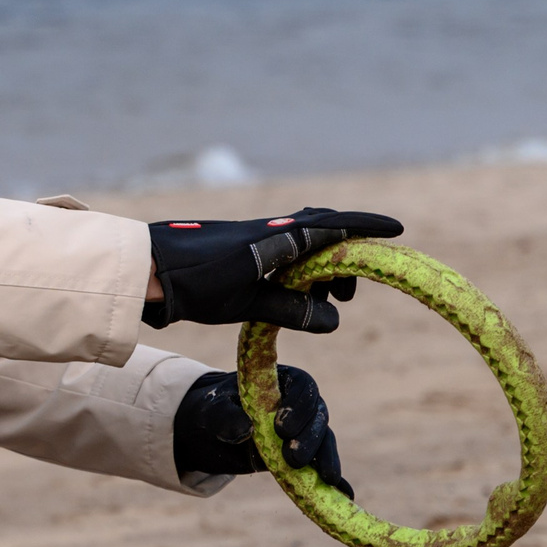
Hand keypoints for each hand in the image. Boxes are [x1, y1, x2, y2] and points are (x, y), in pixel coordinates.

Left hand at [142, 206, 402, 332]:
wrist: (149, 269)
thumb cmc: (195, 285)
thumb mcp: (246, 304)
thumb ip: (290, 308)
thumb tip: (333, 319)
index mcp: (276, 239)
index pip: (332, 227)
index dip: (366, 227)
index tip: (397, 229)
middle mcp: (270, 230)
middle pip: (323, 231)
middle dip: (346, 257)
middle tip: (348, 294)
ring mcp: (256, 236)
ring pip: (305, 241)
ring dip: (323, 265)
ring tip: (328, 298)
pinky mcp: (244, 246)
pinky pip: (286, 248)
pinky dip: (302, 266)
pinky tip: (297, 287)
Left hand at [172, 366, 352, 496]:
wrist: (212, 432)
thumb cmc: (214, 411)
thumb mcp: (212, 411)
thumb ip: (225, 417)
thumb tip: (245, 429)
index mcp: (283, 382)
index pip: (302, 387)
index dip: (297, 406)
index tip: (281, 428)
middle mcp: (300, 405)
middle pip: (318, 416)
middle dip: (310, 438)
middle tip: (293, 457)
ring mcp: (305, 431)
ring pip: (324, 441)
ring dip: (325, 459)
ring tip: (324, 478)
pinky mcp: (305, 456)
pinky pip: (324, 465)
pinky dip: (336, 480)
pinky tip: (345, 494)